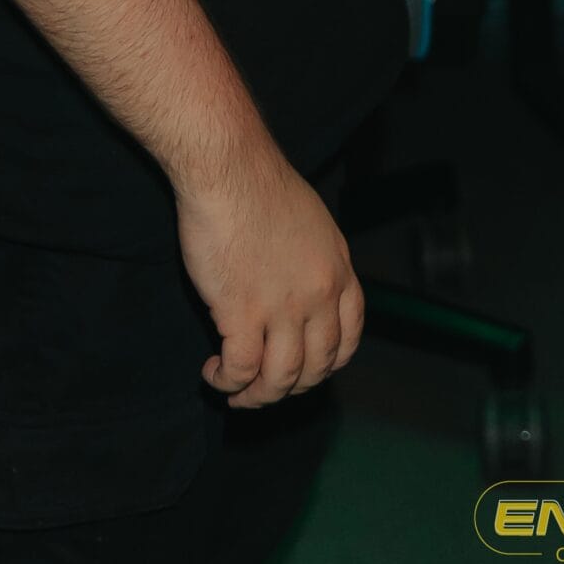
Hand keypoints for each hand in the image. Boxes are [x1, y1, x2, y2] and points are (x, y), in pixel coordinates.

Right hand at [174, 140, 364, 408]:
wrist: (228, 167)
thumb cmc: (257, 182)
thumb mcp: (310, 220)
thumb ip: (314, 260)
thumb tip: (300, 289)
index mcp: (338, 268)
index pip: (349, 338)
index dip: (328, 364)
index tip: (307, 371)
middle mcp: (319, 294)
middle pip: (316, 367)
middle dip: (290, 388)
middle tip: (265, 388)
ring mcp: (283, 306)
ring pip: (281, 378)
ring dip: (257, 396)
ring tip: (237, 393)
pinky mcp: (242, 312)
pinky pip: (241, 368)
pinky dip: (227, 381)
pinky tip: (214, 374)